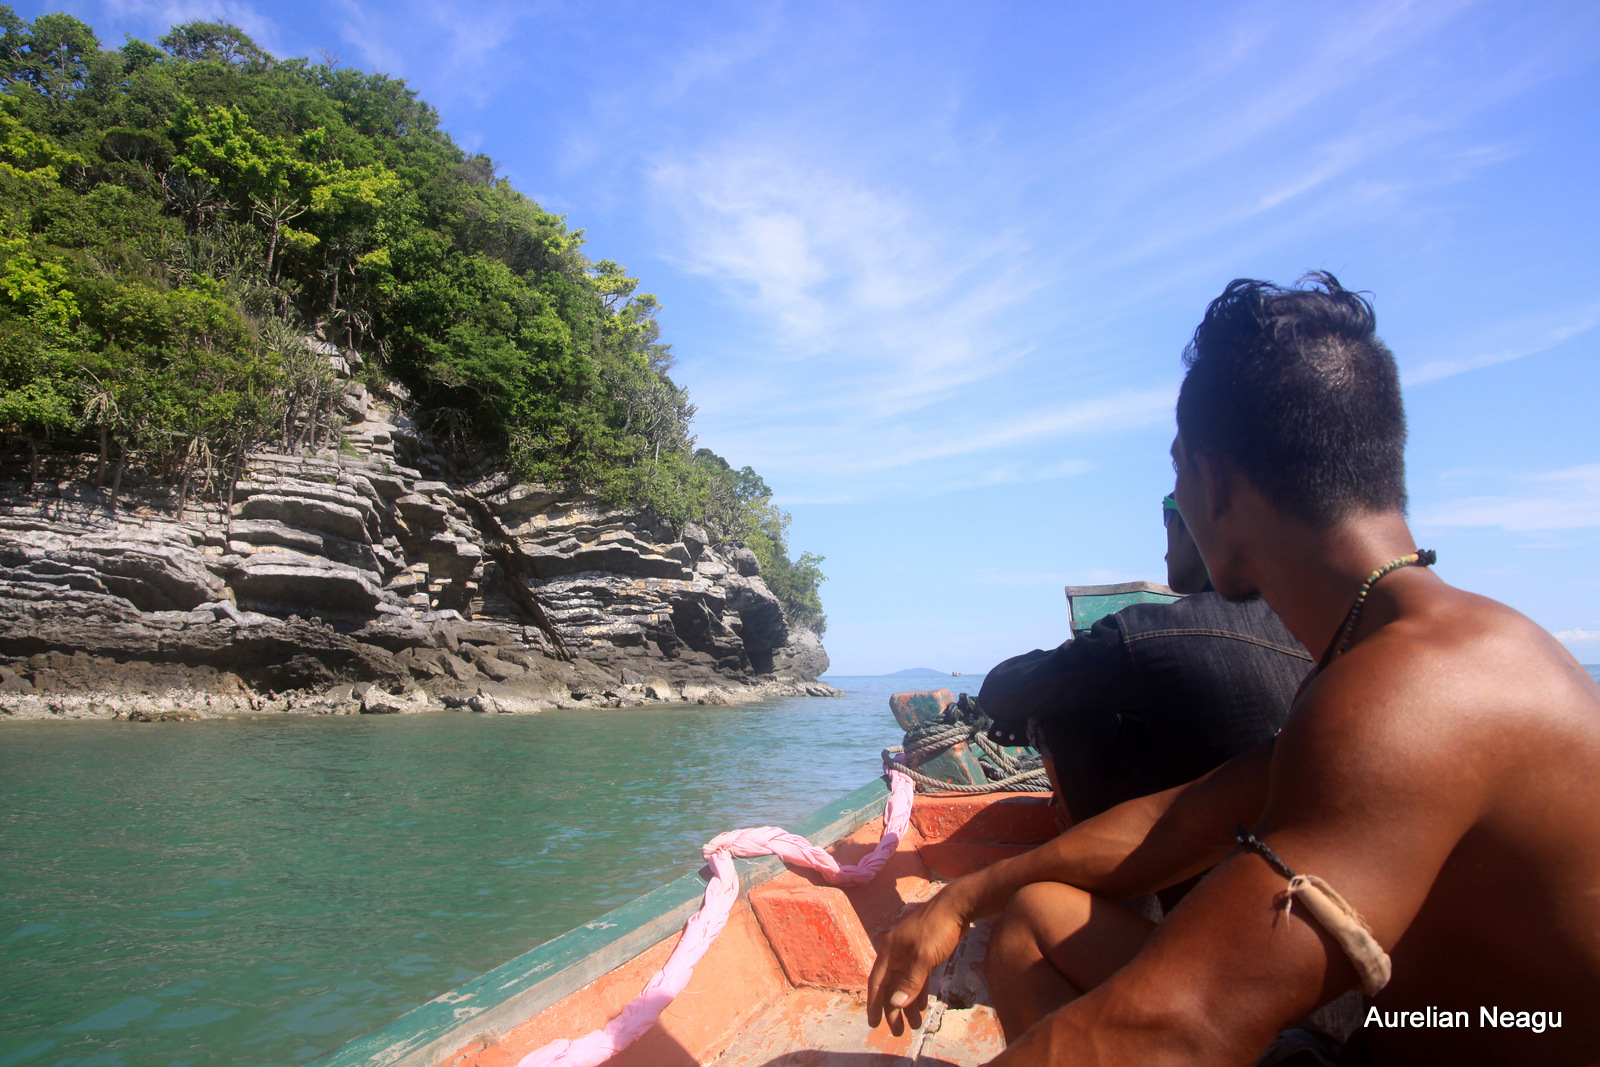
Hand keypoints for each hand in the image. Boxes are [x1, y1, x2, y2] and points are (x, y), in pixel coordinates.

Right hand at [866, 895, 968, 1035]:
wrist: (957, 906)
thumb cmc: (937, 930)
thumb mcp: (923, 957)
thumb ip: (910, 982)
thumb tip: (895, 1004)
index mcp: (890, 951)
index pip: (877, 982)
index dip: (874, 1004)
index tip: (875, 1024)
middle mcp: (896, 952)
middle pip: (891, 986)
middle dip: (894, 1010)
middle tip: (899, 1033)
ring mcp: (910, 951)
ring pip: (904, 982)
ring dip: (908, 1003)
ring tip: (914, 1025)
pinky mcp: (924, 952)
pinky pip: (916, 976)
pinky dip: (917, 991)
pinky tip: (922, 1004)